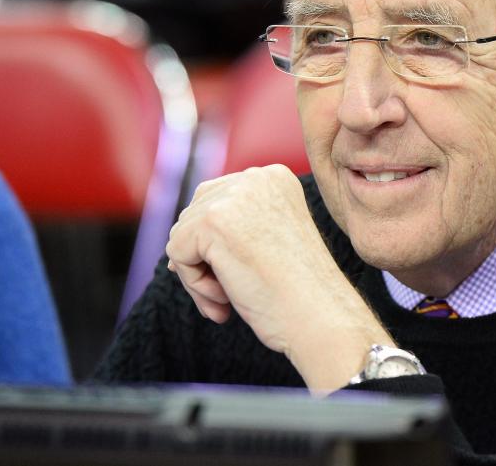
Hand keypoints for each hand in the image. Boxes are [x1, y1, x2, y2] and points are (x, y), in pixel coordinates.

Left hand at [166, 164, 394, 392]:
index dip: (219, 246)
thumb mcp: (268, 243)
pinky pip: (176, 252)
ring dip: (199, 276)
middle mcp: (256, 177)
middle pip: (195, 214)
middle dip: (205, 259)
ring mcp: (235, 195)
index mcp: (274, 177)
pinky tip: (226, 299)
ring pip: (182, 235)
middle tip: (230, 294)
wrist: (320, 317)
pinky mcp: (213, 220)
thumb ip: (231, 227)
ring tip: (229, 300)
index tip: (245, 275)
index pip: (217, 200)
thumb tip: (178, 241)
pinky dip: (193, 284)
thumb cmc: (298, 292)